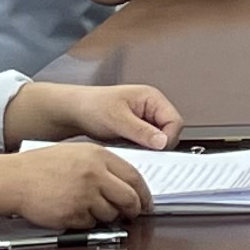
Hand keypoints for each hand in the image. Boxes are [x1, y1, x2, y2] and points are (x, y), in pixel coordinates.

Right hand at [5, 143, 150, 230]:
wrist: (14, 179)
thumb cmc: (41, 166)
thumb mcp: (76, 153)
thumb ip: (102, 165)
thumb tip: (126, 183)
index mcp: (98, 156)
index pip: (134, 177)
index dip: (144, 193)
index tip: (145, 201)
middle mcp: (94, 174)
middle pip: (129, 199)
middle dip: (133, 210)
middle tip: (131, 214)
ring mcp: (84, 195)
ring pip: (111, 214)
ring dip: (107, 216)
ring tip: (89, 207)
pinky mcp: (73, 214)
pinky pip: (91, 224)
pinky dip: (86, 222)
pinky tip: (73, 211)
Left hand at [48, 80, 182, 148]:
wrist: (74, 112)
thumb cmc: (92, 106)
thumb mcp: (117, 119)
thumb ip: (141, 131)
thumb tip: (162, 142)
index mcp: (152, 98)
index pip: (175, 121)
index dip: (168, 137)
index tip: (156, 149)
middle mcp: (152, 109)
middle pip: (170, 132)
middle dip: (158, 144)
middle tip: (141, 149)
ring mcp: (146, 121)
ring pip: (160, 141)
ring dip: (148, 148)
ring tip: (130, 146)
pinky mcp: (139, 133)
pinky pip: (148, 146)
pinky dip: (141, 151)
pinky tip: (127, 148)